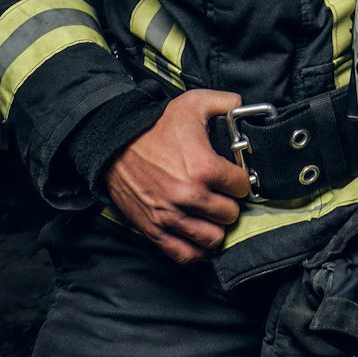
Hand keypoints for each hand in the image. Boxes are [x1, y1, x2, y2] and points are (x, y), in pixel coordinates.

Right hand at [104, 89, 252, 264]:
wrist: (114, 144)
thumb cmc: (155, 126)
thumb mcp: (192, 103)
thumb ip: (225, 102)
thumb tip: (242, 106)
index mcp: (203, 167)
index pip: (241, 186)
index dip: (241, 179)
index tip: (233, 176)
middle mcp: (189, 196)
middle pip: (230, 214)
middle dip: (229, 202)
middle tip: (222, 194)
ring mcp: (171, 216)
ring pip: (213, 238)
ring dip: (215, 226)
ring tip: (211, 214)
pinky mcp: (154, 230)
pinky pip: (185, 254)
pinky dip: (196, 249)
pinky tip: (198, 234)